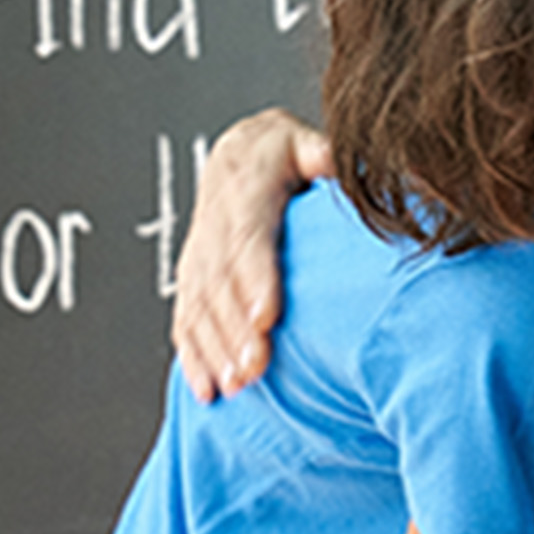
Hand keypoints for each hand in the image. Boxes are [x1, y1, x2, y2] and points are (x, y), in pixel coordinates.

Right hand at [172, 108, 331, 401]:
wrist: (240, 152)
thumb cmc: (286, 152)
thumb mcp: (307, 143)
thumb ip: (326, 154)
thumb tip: (347, 163)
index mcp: (247, 193)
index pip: (248, 239)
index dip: (255, 279)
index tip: (268, 317)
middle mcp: (216, 228)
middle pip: (221, 283)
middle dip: (235, 330)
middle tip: (254, 370)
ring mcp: (199, 255)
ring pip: (199, 306)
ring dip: (215, 350)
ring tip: (235, 387)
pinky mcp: (193, 277)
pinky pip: (185, 319)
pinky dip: (193, 356)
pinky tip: (208, 390)